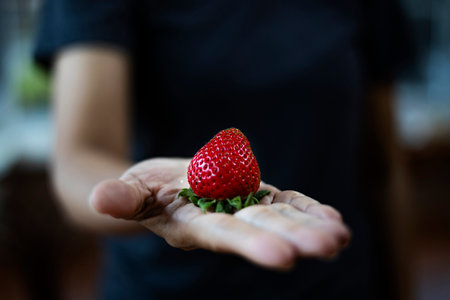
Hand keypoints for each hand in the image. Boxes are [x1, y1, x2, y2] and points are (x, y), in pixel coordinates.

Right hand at [90, 158, 350, 269]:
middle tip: (329, 247)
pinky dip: (310, 210)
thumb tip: (98, 199)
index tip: (284, 258)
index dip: (251, 244)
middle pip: (262, 228)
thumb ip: (121, 198)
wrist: (166, 189)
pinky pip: (287, 203)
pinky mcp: (257, 195)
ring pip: (282, 216)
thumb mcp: (131, 191)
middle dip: (294, 238)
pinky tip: (334, 220)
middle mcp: (226, 220)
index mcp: (194, 223)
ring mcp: (245, 207)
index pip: (224, 235)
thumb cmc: (144, 191)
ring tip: (340, 237)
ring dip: (311, 226)